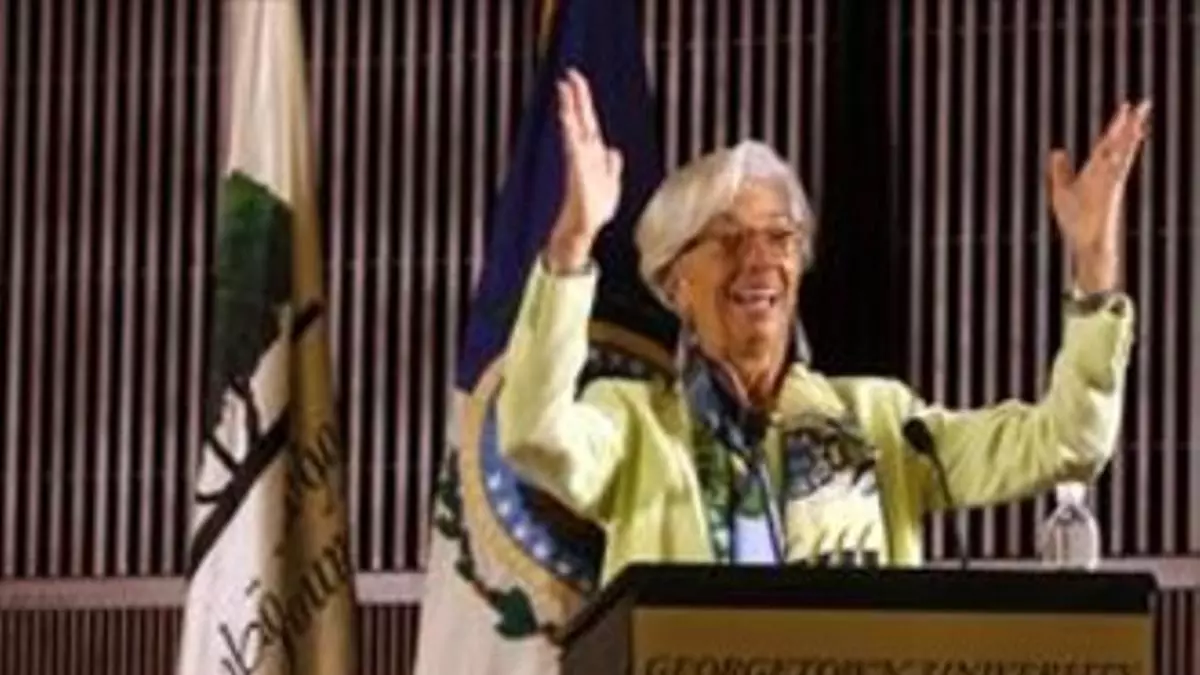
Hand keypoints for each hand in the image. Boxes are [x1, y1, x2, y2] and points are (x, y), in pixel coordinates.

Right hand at [545, 69, 623, 272]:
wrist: (586, 228)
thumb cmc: (595, 209)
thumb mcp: (611, 184)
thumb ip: (611, 166)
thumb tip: (613, 151)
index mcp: (593, 153)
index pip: (588, 121)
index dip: (584, 102)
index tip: (576, 82)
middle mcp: (584, 152)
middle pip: (581, 118)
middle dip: (576, 96)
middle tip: (569, 74)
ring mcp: (579, 159)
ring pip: (574, 126)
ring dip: (569, 106)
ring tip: (563, 86)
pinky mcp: (577, 169)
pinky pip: (572, 143)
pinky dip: (570, 128)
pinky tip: (566, 115)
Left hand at [1047, 100, 1150, 292]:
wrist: (1084, 241)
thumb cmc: (1075, 219)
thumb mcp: (1061, 189)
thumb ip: (1061, 170)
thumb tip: (1057, 150)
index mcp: (1095, 171)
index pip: (1107, 143)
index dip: (1115, 125)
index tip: (1125, 107)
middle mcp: (1106, 173)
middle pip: (1120, 143)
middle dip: (1130, 123)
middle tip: (1143, 102)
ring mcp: (1111, 181)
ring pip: (1123, 153)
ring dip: (1130, 135)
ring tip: (1139, 116)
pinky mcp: (1110, 192)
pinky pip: (1118, 171)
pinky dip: (1123, 157)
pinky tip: (1128, 144)